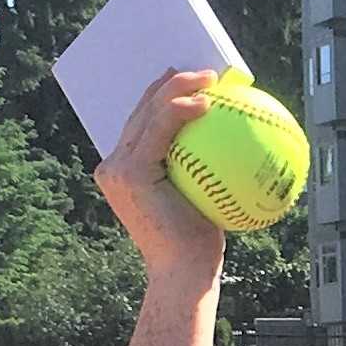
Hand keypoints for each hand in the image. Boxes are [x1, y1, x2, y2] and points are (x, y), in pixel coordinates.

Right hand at [94, 68, 228, 282]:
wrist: (184, 272)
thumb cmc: (199, 243)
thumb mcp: (204, 198)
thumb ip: (202, 169)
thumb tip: (230, 143)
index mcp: (126, 170)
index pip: (144, 123)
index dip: (165, 95)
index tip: (195, 83)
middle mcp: (114, 166)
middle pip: (142, 110)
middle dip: (171, 82)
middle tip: (203, 72)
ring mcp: (118, 168)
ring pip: (148, 112)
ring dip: (179, 87)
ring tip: (209, 78)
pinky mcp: (129, 172)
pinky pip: (160, 129)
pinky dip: (182, 111)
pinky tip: (207, 104)